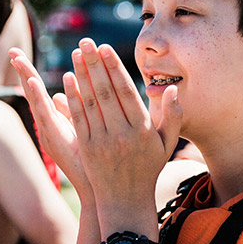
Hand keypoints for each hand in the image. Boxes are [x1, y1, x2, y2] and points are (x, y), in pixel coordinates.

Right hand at [8, 48, 91, 198]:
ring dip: (29, 83)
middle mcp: (48, 126)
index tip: (16, 52)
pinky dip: (39, 102)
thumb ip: (69, 111)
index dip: (28, 71)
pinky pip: (47, 118)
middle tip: (11, 50)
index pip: (39, 91)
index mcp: (54, 121)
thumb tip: (60, 92)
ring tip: (20, 62)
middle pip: (33, 94)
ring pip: (38, 104)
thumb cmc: (92, 158)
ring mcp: (51, 134)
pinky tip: (35, 85)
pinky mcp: (57, 142)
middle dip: (23, 72)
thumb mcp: (82, 129)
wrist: (96, 187)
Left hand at [65, 39, 181, 209]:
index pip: (126, 93)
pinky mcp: (85, 148)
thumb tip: (172, 88)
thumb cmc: (149, 168)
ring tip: (76, 53)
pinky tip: (69, 78)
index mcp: (141, 131)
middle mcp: (120, 135)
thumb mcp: (167, 143)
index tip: (106, 48)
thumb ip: (173, 115)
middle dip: (94, 65)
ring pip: (88, 102)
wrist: (125, 201)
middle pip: (105, 93)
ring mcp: (100, 141)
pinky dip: (72, 97)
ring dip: (81, 75)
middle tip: (86, 42)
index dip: (114, 69)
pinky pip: (78, 118)